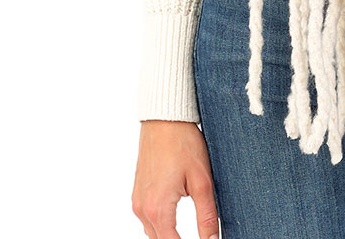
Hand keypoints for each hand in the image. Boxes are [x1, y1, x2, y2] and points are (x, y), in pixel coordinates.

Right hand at [132, 120, 220, 238]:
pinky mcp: (137, 190)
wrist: (164, 118)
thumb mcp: (202, 180)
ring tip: (188, 231)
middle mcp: (142, 208)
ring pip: (152, 231)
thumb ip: (207, 215)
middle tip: (201, 236)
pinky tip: (173, 216)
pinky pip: (147, 217)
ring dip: (168, 235)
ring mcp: (137, 199)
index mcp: (158, 209)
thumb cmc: (184, 144)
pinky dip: (160, 222)